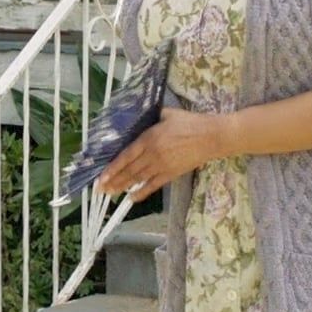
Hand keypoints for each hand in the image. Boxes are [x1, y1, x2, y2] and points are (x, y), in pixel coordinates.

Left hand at [96, 107, 228, 203]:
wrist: (211, 137)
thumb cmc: (190, 122)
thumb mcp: (167, 114)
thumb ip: (151, 117)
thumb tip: (138, 117)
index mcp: (149, 138)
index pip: (125, 156)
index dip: (112, 168)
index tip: (101, 177)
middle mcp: (152, 154)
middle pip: (128, 170)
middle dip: (113, 181)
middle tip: (99, 190)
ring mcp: (162, 166)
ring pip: (138, 179)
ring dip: (122, 187)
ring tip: (110, 193)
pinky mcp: (171, 174)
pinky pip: (153, 186)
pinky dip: (141, 192)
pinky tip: (131, 198)